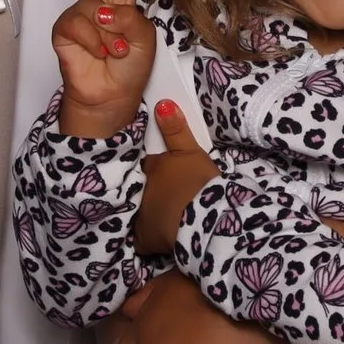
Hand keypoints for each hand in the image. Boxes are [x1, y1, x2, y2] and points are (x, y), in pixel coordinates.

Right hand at [53, 0, 152, 138]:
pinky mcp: (65, 29)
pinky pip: (80, 25)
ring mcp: (82, 14)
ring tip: (115, 52)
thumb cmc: (129, 69)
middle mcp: (101, 2)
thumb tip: (105, 10)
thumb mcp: (145, 39)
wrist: (110, 96)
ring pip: (95, 6)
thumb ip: (131, 18)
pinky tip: (98, 53)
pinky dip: (94, 41)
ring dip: (110, 33)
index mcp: (123, 0)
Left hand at [135, 99, 219, 253]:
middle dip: (145, 191)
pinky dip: (147, 238)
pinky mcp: (144, 240)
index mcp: (151, 168)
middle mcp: (140, 191)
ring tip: (158, 217)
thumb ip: (175, 129)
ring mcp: (140, 216)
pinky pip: (141, 239)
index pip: (146, 165)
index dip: (152, 169)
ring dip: (146, 214)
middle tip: (159, 195)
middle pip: (139, 189)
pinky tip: (153, 239)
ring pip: (138, 213)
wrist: (204, 218)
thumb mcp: (191, 152)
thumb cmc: (198, 183)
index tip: (160, 173)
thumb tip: (162, 104)